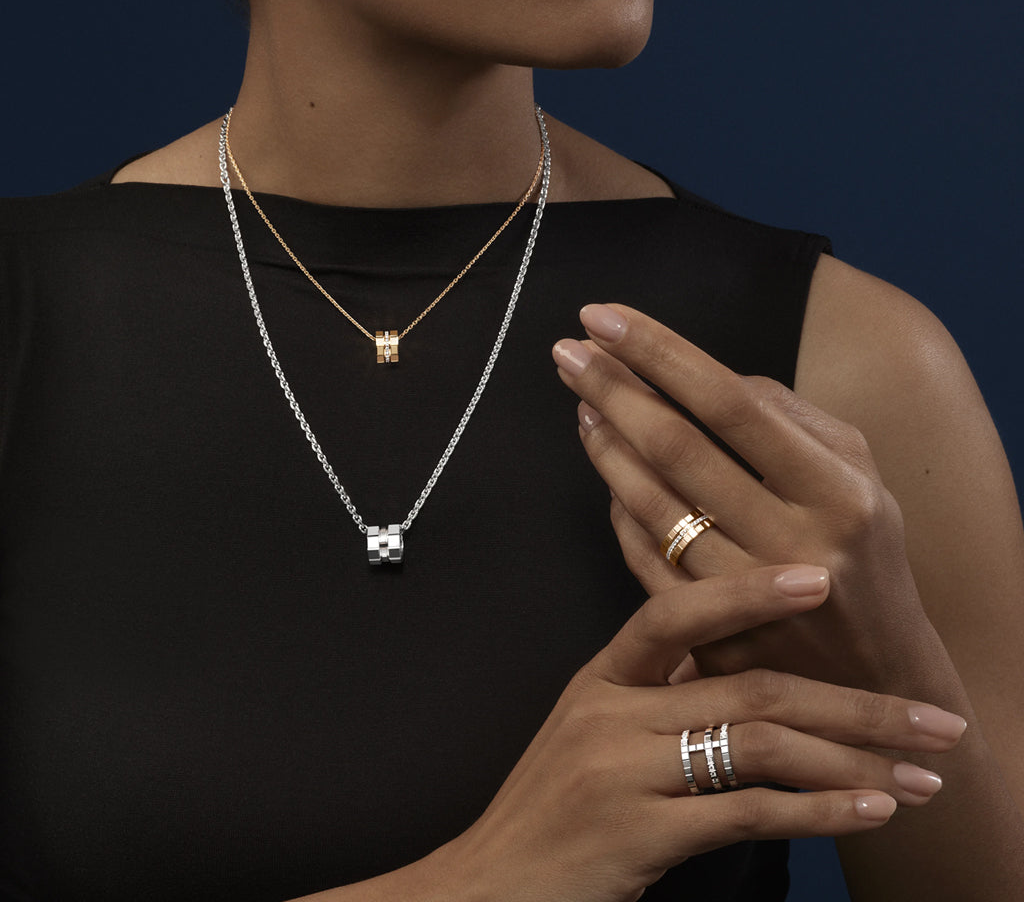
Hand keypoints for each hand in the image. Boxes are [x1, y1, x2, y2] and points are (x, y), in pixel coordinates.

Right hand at [443, 566, 963, 901]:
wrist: (489, 882)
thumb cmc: (552, 807)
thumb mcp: (590, 731)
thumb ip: (653, 692)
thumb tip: (727, 661)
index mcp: (601, 677)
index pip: (675, 614)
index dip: (748, 592)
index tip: (822, 577)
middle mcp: (610, 712)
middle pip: (749, 687)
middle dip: (853, 702)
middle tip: (933, 716)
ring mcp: (622, 772)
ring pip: (757, 745)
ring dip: (852, 760)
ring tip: (922, 776)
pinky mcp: (638, 835)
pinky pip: (745, 813)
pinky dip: (818, 811)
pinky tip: (869, 810)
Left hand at [552, 303, 943, 691]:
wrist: (878, 676)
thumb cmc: (863, 552)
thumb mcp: (859, 474)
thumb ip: (790, 417)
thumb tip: (704, 378)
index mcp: (836, 489)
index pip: (730, 402)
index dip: (659, 354)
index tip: (602, 317)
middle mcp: (792, 544)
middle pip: (677, 449)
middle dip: (613, 391)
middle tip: (567, 351)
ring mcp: (746, 597)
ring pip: (651, 505)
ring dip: (605, 446)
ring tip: (580, 402)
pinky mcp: (713, 637)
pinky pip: (644, 558)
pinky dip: (617, 509)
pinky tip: (606, 470)